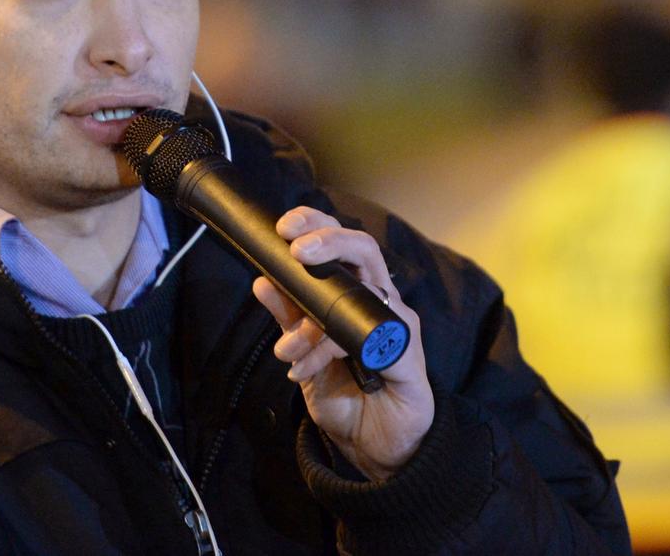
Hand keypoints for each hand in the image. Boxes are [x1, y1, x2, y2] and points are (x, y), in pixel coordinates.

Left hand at [251, 206, 432, 481]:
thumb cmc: (347, 393)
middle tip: (297, 250)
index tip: (285, 226)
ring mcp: (397, 325)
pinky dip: (328, 349)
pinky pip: (367, 339)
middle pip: (364, 249)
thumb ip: (290, 317)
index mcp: (357, 293)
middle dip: (329, 240)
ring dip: (315, 319)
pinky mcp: (408, 354)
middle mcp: (380, 301)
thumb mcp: (305, 353)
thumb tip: (262, 281)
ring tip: (287, 350)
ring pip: (364, 293)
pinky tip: (307, 368)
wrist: (374, 445)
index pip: (342, 242)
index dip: (317, 224)